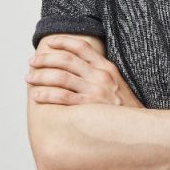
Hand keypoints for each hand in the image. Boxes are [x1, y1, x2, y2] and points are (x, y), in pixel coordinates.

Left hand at [26, 36, 142, 107]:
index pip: (82, 47)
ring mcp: (95, 91)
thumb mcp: (117, 84)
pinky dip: (47, 95)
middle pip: (67, 61)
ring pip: (61, 77)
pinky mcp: (89, 106)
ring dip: (41, 76)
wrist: (139, 127)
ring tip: (29, 78)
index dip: (63, 42)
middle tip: (32, 62)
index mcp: (107, 67)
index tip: (50, 42)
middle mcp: (101, 76)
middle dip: (46, 59)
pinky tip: (37, 95)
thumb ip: (100, 74)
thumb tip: (77, 69)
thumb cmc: (124, 108)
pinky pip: (63, 97)